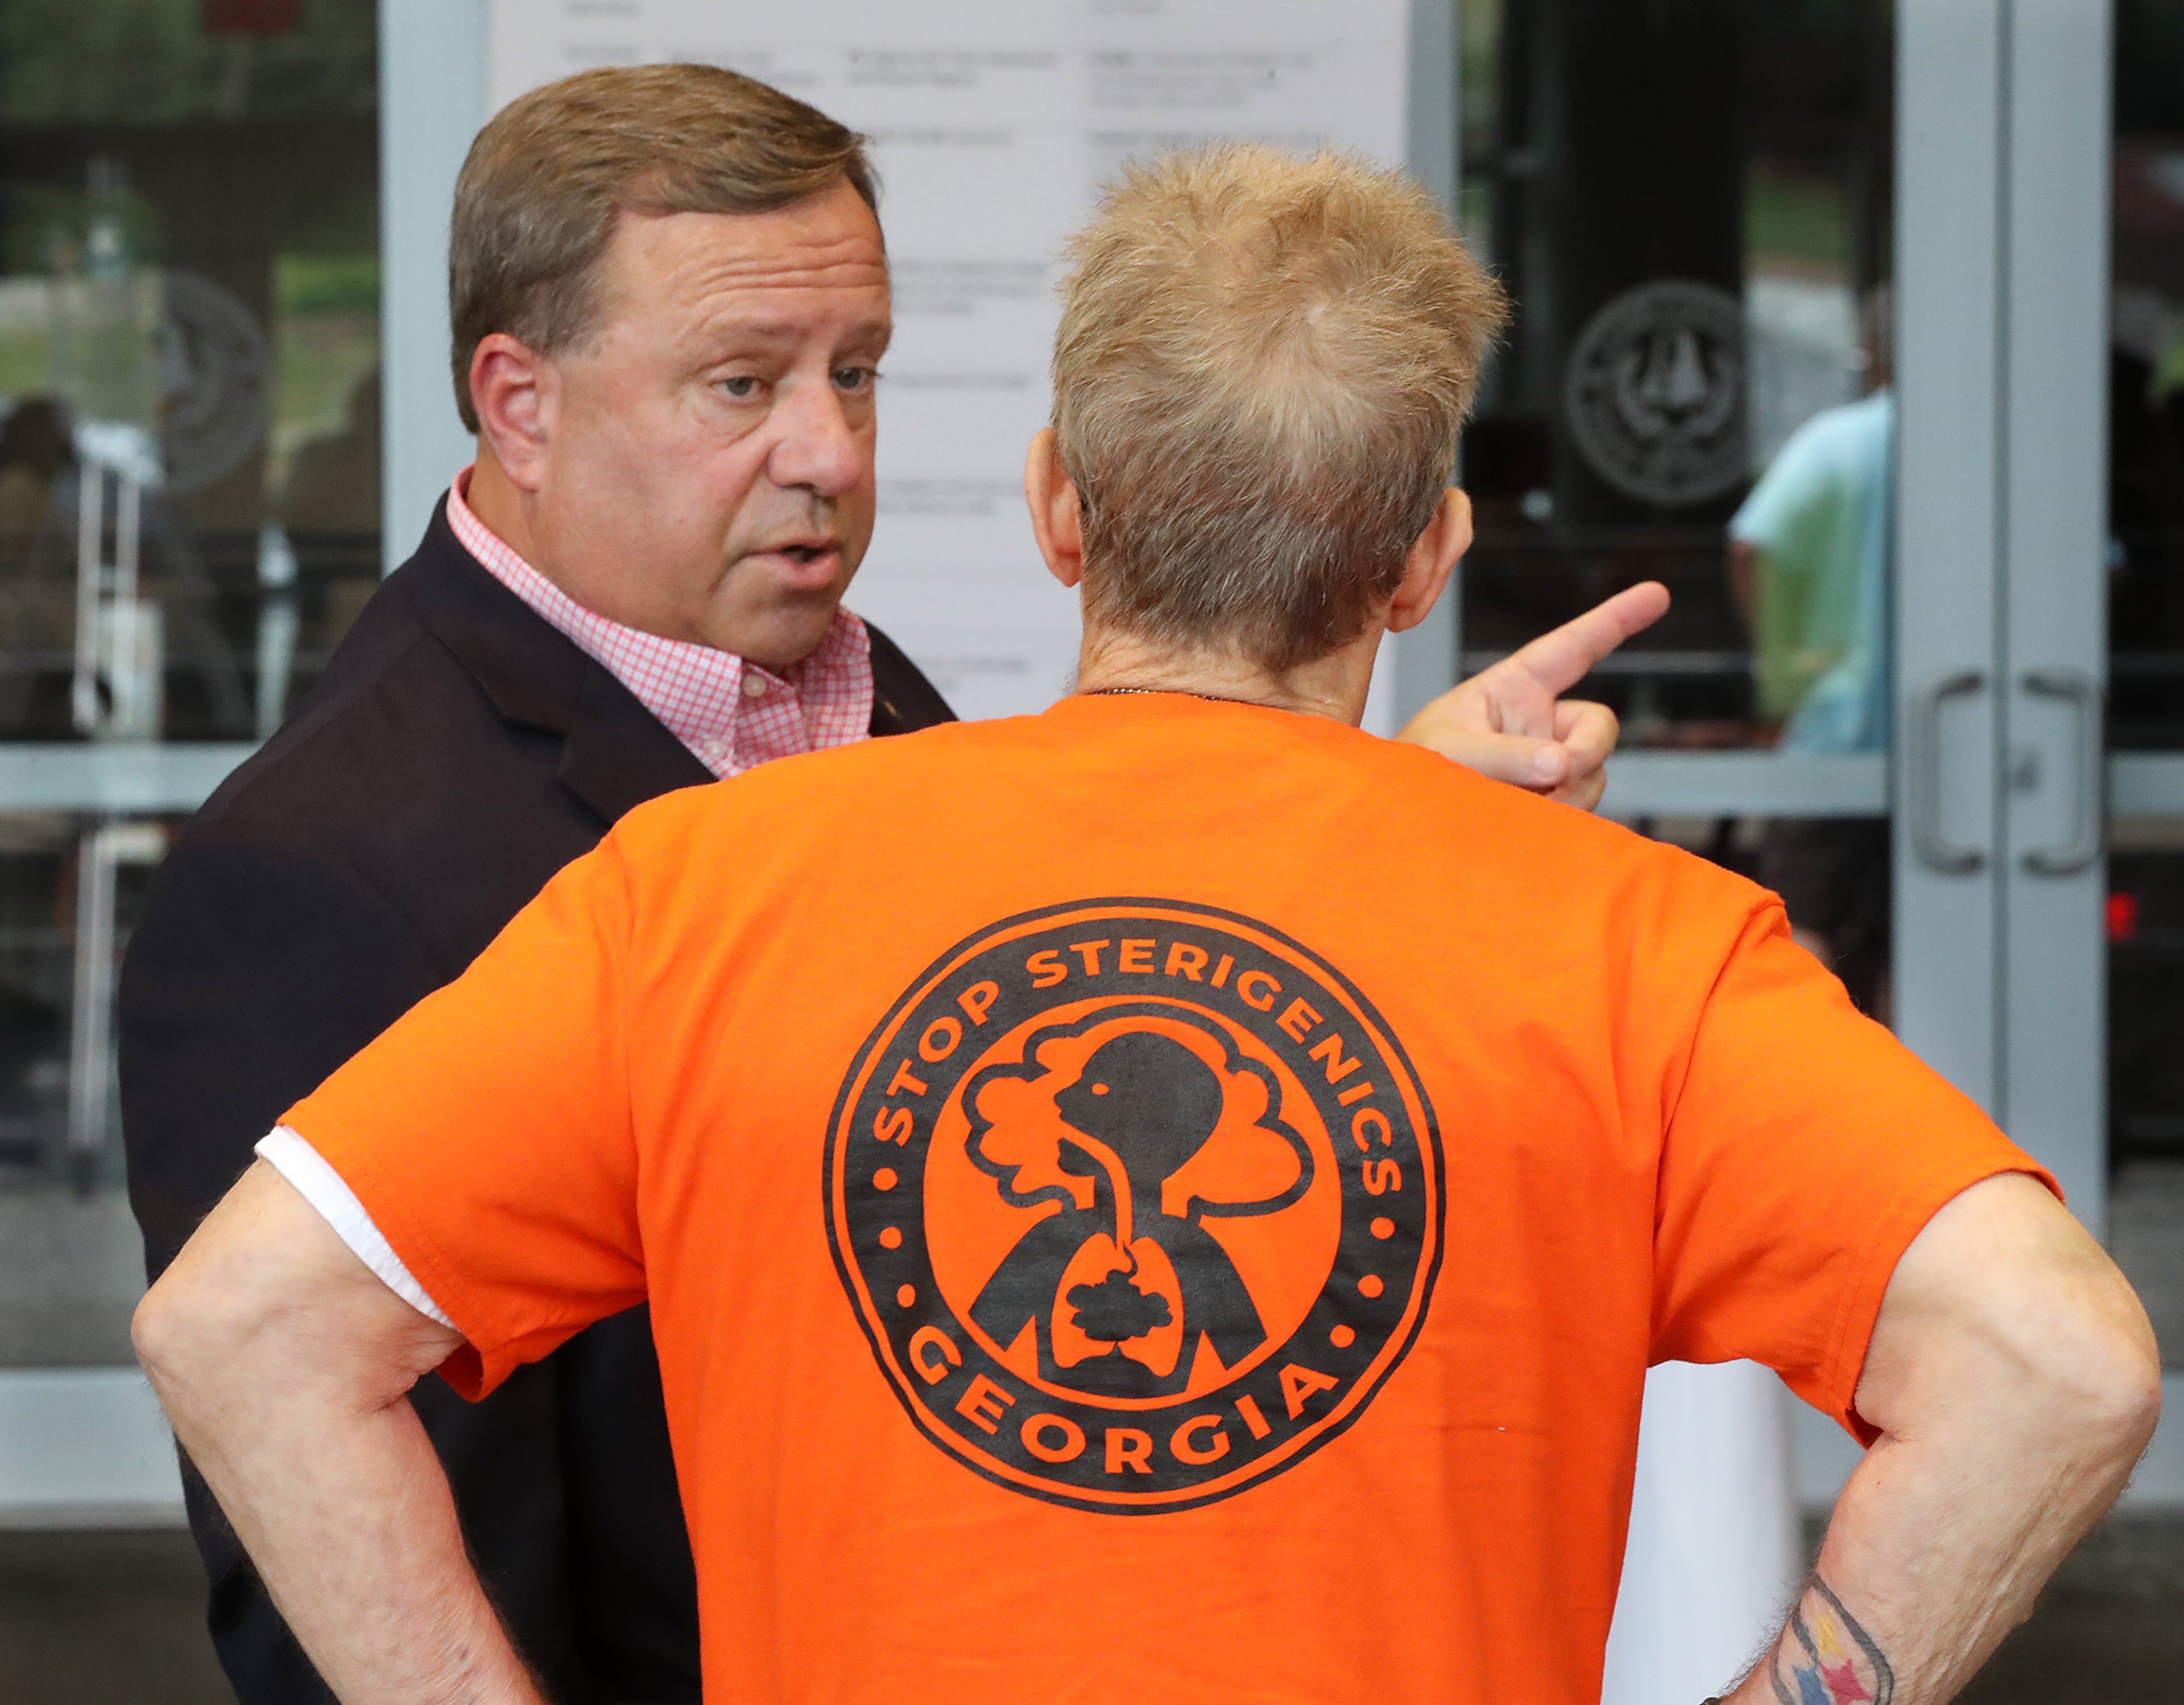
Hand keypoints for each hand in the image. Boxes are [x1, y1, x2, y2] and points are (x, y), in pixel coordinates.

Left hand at [1395, 582, 1669, 810]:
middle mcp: (1539, 724)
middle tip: (1555, 775)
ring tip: (1508, 805)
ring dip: (1563, 795)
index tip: (1658, 593)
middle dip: (1586, 751)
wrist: (1401, 821)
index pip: (1572, 647)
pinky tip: (1520, 825)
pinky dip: (1558, 821)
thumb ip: (1504, 754)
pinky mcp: (1551, 804)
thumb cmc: (1413, 770)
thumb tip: (1562, 764)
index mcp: (1513, 688)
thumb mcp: (1448, 750)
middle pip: (1598, 726)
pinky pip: (1580, 810)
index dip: (1614, 619)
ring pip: (1592, 775)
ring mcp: (1548, 766)